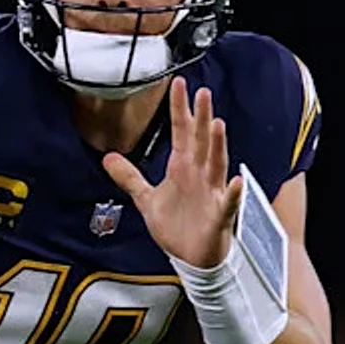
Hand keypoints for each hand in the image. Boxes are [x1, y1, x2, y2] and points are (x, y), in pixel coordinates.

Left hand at [102, 77, 235, 269]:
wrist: (191, 258)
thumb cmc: (176, 226)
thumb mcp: (146, 199)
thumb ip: (129, 177)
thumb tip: (108, 158)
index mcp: (182, 168)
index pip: (182, 133)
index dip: (179, 110)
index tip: (178, 85)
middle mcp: (199, 176)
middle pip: (200, 142)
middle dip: (201, 118)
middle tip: (202, 93)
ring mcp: (211, 194)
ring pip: (216, 165)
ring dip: (217, 146)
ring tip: (216, 125)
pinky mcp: (219, 216)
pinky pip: (227, 203)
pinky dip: (232, 193)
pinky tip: (236, 181)